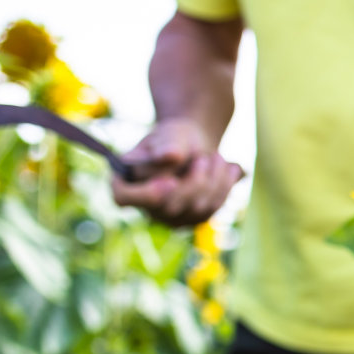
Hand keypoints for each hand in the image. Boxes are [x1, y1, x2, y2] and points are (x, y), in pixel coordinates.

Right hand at [111, 119, 243, 226]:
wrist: (194, 147)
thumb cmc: (175, 139)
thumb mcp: (170, 134)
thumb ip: (168, 144)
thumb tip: (170, 157)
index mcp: (126, 181)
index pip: (123, 197)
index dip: (146, 194)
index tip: (171, 181)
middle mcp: (145, 205)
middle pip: (169, 205)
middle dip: (194, 179)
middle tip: (204, 155)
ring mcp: (170, 217)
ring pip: (196, 207)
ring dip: (214, 178)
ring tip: (216, 156)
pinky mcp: (194, 219)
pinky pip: (214, 207)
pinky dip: (225, 185)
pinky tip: (230, 168)